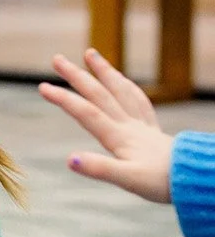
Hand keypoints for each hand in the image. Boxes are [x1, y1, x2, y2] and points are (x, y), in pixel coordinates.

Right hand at [39, 49, 173, 202]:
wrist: (194, 178)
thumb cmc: (161, 182)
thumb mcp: (127, 180)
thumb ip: (99, 168)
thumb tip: (71, 159)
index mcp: (119, 137)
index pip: (86, 112)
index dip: (64, 99)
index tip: (42, 86)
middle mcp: (129, 125)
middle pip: (100, 95)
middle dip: (77, 76)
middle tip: (57, 59)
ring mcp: (142, 125)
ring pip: (120, 91)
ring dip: (103, 71)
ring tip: (91, 54)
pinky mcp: (151, 130)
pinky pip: (138, 100)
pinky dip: (127, 86)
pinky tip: (121, 82)